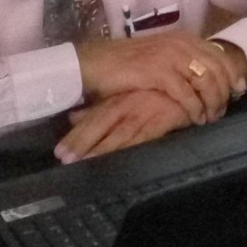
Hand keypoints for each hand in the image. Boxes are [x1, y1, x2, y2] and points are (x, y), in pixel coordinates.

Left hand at [55, 89, 191, 163]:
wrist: (188, 82)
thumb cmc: (153, 92)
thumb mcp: (122, 97)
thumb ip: (98, 108)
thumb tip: (71, 117)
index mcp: (116, 100)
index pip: (91, 119)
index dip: (75, 136)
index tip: (59, 153)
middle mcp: (126, 106)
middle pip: (100, 125)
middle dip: (82, 142)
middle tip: (64, 159)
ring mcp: (142, 113)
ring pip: (118, 134)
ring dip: (101, 150)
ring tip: (84, 164)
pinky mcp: (159, 121)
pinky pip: (142, 137)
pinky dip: (130, 149)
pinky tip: (120, 161)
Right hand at [75, 31, 241, 126]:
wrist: (96, 63)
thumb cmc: (127, 64)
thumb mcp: (160, 57)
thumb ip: (182, 62)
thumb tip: (206, 79)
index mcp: (183, 39)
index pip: (219, 54)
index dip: (233, 73)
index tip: (240, 90)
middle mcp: (180, 44)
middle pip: (217, 69)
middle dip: (224, 92)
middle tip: (222, 111)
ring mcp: (169, 57)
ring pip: (206, 81)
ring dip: (212, 103)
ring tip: (210, 118)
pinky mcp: (158, 73)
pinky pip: (186, 93)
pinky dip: (194, 108)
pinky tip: (195, 118)